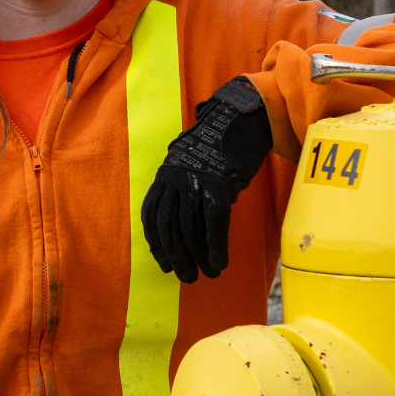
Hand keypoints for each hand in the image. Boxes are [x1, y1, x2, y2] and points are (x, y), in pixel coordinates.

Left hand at [140, 77, 271, 282]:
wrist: (243, 119)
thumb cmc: (219, 143)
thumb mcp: (190, 161)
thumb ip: (180, 185)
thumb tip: (182, 220)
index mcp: (165, 173)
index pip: (152, 215)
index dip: (156, 243)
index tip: (163, 263)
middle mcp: (176, 178)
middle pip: (169, 227)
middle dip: (176, 256)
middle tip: (186, 276)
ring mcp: (197, 182)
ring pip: (191, 229)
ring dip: (199, 256)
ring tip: (207, 273)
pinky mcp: (219, 186)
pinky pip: (213, 225)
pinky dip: (215, 247)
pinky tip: (219, 262)